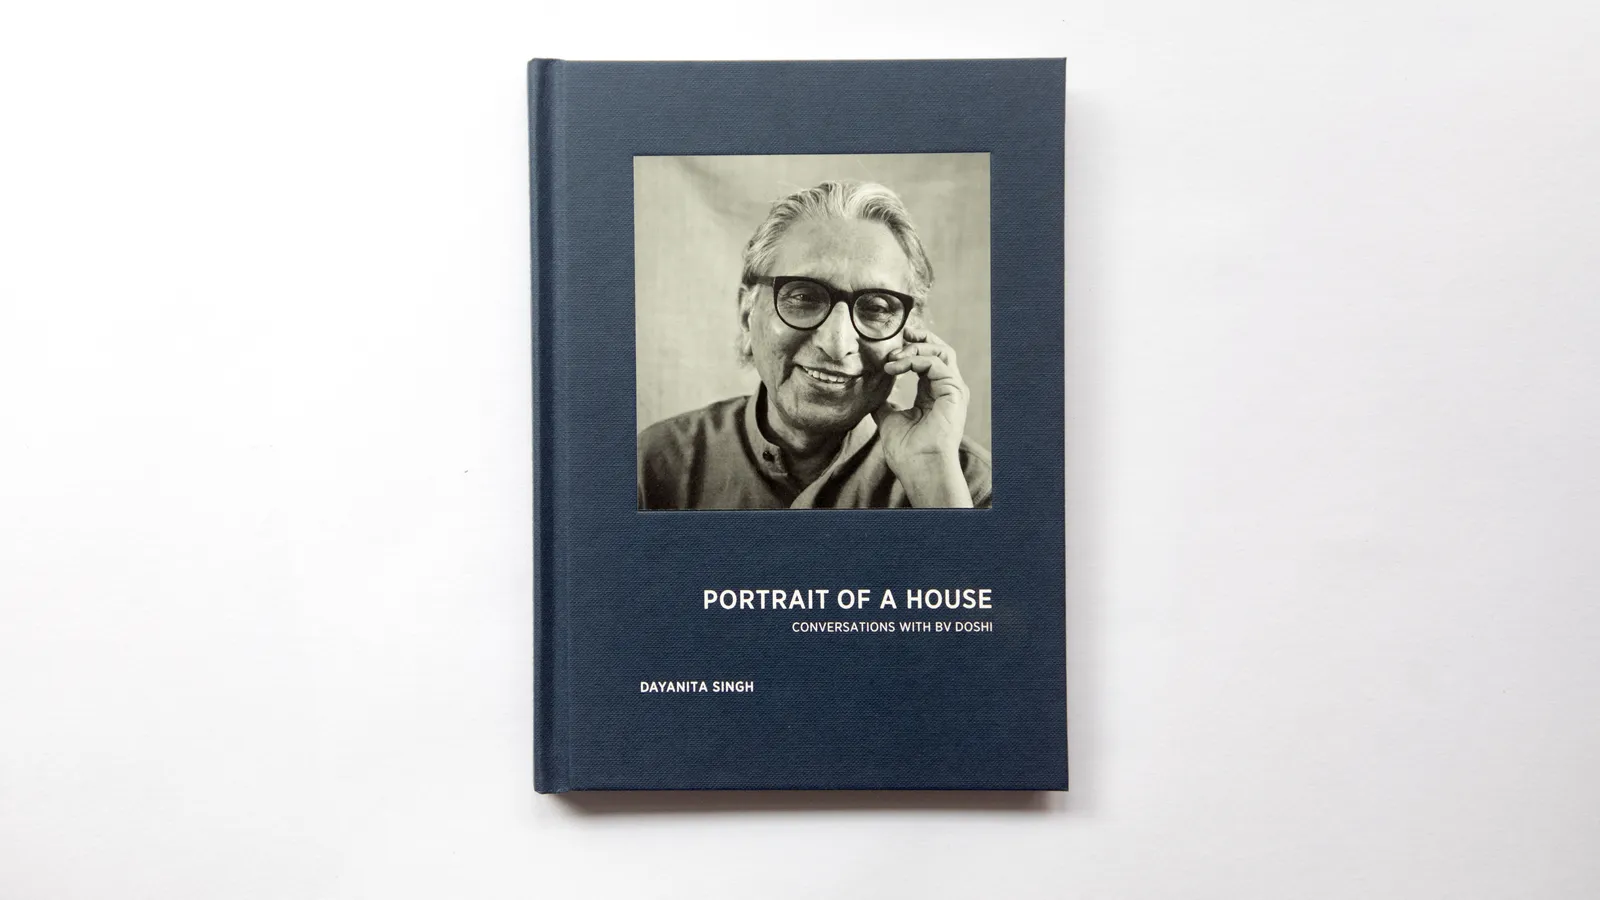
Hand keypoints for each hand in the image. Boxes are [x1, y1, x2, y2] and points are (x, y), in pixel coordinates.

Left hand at [876, 323, 972, 506]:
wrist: (919, 467)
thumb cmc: (907, 451)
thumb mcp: (888, 419)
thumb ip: (883, 403)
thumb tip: (870, 391)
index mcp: (933, 395)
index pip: (927, 360)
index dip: (911, 347)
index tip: (890, 345)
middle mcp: (947, 389)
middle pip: (940, 350)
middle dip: (919, 337)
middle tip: (898, 334)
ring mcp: (953, 390)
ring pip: (940, 352)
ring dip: (914, 348)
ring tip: (891, 358)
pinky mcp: (954, 391)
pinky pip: (936, 363)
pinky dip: (914, 359)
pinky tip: (895, 367)